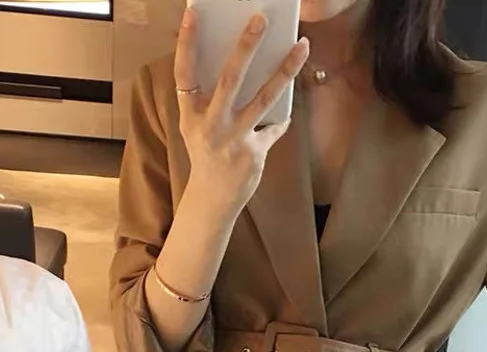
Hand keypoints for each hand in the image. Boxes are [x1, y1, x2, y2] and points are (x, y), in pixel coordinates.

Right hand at [175, 9, 309, 215]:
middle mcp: (210, 126)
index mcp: (191, 115)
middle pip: (230, 80)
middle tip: (261, 19)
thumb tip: (241, 62)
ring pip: (264, 99)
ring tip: (301, 46)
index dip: (186, 44)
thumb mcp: (197, 126)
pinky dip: (281, 120)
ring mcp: (234, 141)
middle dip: (246, 47)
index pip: (184, 73)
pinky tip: (287, 112)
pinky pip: (274, 127)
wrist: (212, 199)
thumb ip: (210, 99)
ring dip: (285, 70)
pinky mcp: (254, 154)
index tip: (192, 14)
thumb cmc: (206, 154)